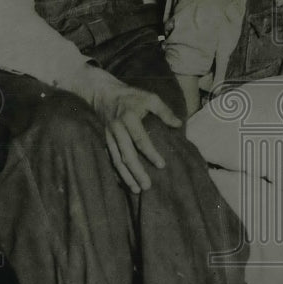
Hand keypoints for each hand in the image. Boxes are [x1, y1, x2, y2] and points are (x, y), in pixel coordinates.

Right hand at [69, 66, 182, 192]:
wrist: (103, 93)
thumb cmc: (131, 96)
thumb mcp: (150, 97)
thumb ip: (165, 111)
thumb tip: (179, 125)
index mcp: (129, 119)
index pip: (141, 140)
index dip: (151, 153)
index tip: (161, 165)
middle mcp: (117, 130)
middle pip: (126, 155)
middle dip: (137, 172)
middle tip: (147, 187)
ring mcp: (108, 137)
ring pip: (116, 161)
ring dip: (126, 177)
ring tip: (137, 190)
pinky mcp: (104, 141)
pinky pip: (109, 160)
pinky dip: (116, 172)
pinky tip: (123, 183)